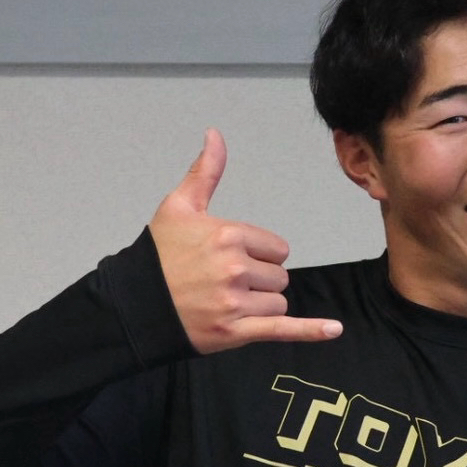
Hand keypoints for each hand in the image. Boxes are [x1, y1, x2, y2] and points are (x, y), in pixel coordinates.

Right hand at [148, 129, 342, 353]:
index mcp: (228, 235)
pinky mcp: (235, 331)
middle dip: (259, 282)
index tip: (232, 261)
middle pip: (279, 277)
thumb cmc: (156, 257)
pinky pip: (282, 329)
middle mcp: (235, 267)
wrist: (133, 305)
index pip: (277, 249)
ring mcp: (235, 301)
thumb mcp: (179, 207)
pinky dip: (310, 331)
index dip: (259, 256)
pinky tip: (333, 330)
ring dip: (260, 306)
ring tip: (225, 304)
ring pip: (277, 303)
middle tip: (224, 284)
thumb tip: (215, 135)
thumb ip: (205, 172)